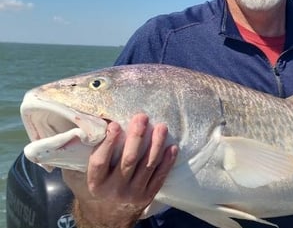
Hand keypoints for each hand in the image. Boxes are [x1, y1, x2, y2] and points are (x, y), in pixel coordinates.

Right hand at [62, 113, 177, 227]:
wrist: (106, 219)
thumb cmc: (92, 190)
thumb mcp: (77, 178)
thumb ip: (78, 158)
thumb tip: (84, 128)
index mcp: (95, 183)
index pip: (100, 161)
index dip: (108, 143)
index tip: (114, 124)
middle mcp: (114, 189)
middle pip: (128, 160)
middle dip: (137, 137)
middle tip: (142, 118)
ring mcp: (133, 194)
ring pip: (147, 166)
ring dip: (156, 145)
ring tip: (161, 127)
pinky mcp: (147, 196)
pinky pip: (159, 177)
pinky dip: (167, 162)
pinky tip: (172, 147)